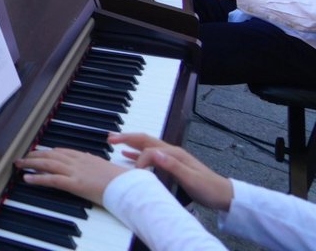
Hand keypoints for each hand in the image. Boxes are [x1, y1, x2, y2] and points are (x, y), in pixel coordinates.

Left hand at [15, 146, 127, 203]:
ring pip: (48, 164)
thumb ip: (95, 162)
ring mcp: (75, 172)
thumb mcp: (106, 166)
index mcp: (85, 157)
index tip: (38, 152)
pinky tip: (27, 178)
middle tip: (23, 157)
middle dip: (34, 155)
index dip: (48, 151)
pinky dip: (37, 178)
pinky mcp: (75, 184)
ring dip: (31, 163)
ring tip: (19, 164)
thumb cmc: (121, 179)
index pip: (61, 151)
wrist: (127, 186)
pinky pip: (51, 179)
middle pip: (51, 155)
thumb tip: (91, 159)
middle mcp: (78, 161)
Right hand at [113, 133, 233, 211]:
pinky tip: (128, 155)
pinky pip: (149, 154)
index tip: (134, 174)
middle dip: (126, 137)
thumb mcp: (191, 179)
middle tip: (110, 138)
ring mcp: (171, 157)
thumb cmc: (209, 189)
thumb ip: (172, 165)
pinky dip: (136, 153)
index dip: (138, 160)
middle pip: (145, 140)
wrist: (224, 195)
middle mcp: (171, 152)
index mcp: (174, 154)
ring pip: (145, 145)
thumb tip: (154, 153)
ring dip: (129, 142)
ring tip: (114, 141)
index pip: (149, 150)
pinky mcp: (171, 164)